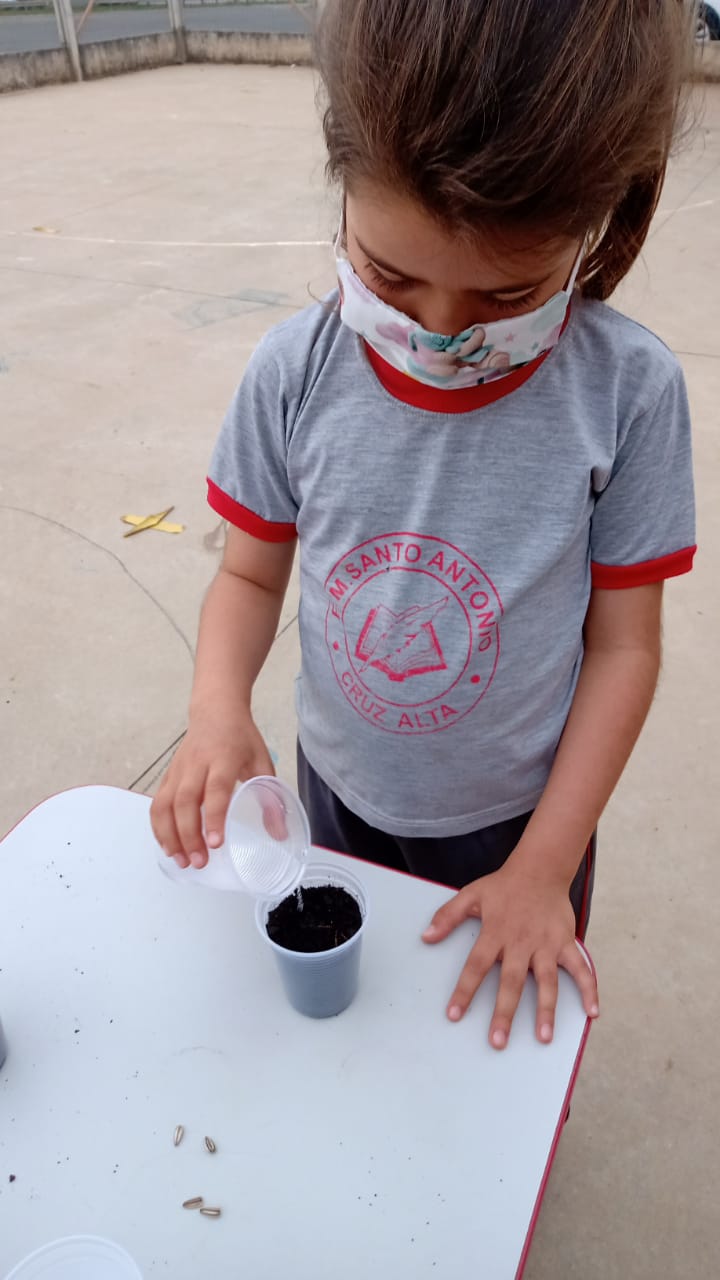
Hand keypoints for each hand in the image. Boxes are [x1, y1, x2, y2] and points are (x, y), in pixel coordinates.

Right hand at [150, 713, 274, 869]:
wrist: (215, 711)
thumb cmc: (240, 739)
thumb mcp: (262, 763)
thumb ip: (271, 797)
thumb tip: (280, 834)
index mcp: (223, 758)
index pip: (215, 790)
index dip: (213, 817)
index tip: (215, 843)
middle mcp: (196, 764)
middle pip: (185, 801)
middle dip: (189, 835)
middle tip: (199, 862)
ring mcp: (178, 770)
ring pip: (165, 804)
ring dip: (169, 835)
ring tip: (181, 860)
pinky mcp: (168, 775)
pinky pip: (157, 803)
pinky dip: (159, 827)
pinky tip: (168, 846)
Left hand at [422, 862, 598, 1048]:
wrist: (540, 868)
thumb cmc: (503, 886)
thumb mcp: (470, 895)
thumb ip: (447, 916)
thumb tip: (425, 937)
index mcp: (495, 932)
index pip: (476, 966)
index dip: (465, 991)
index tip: (455, 1015)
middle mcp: (520, 942)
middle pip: (511, 981)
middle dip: (504, 1012)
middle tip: (498, 1041)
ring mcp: (546, 944)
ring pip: (547, 981)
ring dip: (546, 1010)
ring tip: (544, 1037)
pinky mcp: (566, 943)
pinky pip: (580, 968)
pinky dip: (589, 989)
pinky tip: (592, 1013)